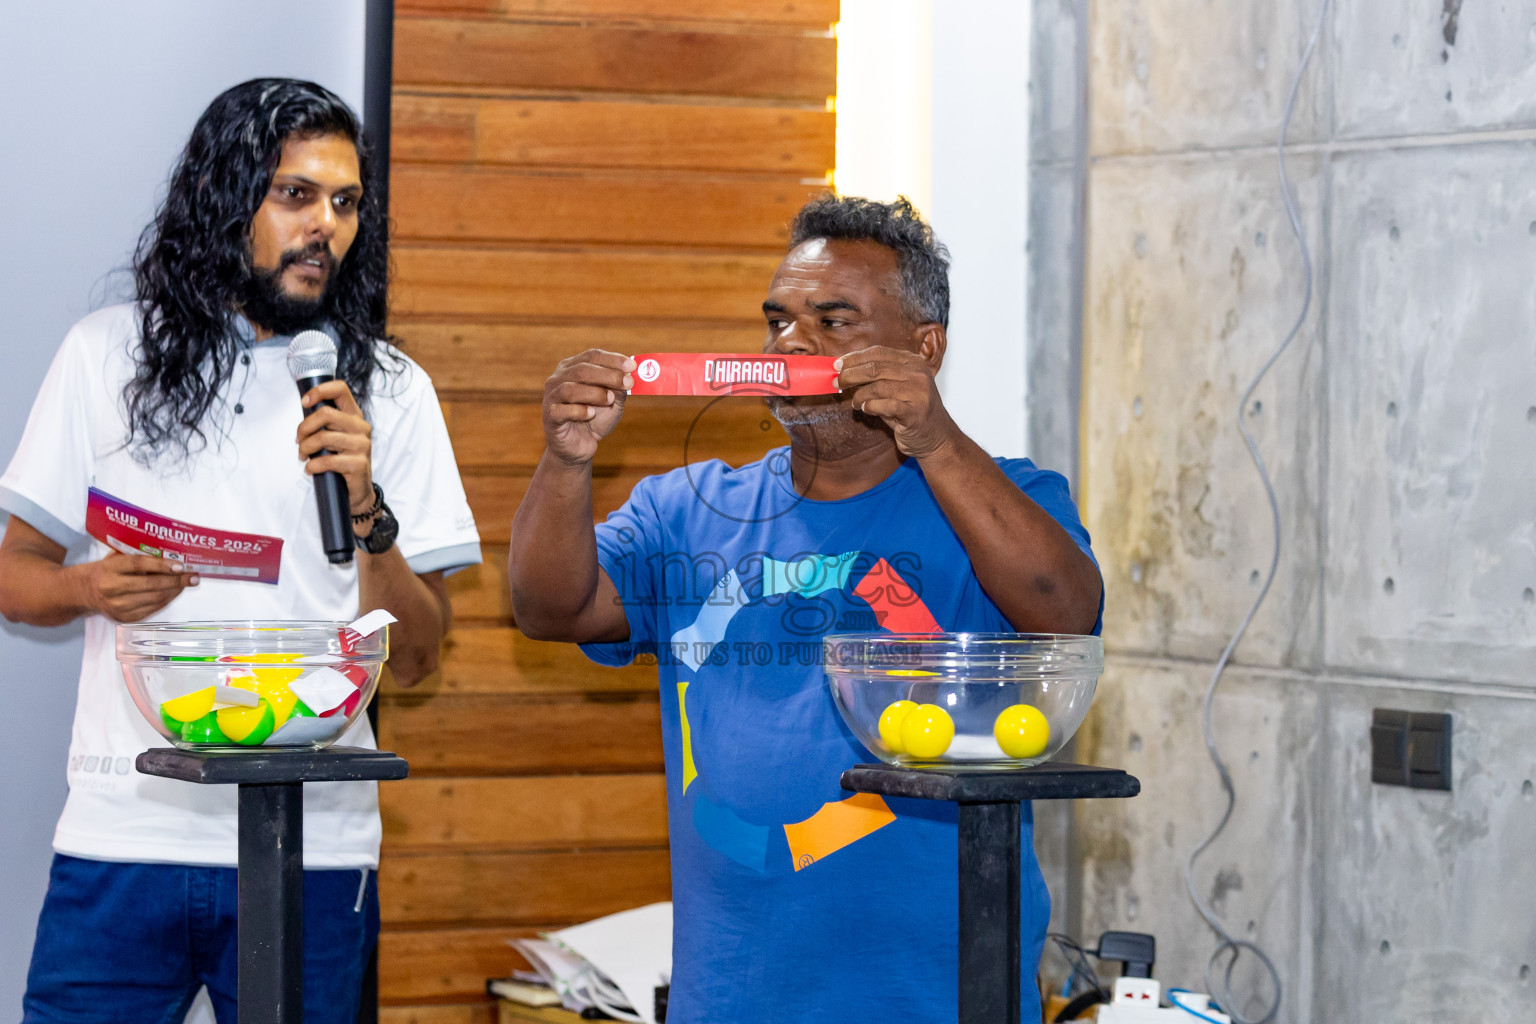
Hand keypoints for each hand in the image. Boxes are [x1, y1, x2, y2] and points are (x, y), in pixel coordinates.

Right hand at [79, 552, 197, 622]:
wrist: (85, 591)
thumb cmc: (108, 570)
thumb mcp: (116, 557)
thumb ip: (137, 555)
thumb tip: (171, 553)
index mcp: (110, 568)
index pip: (139, 565)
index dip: (161, 565)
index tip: (181, 566)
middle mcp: (112, 588)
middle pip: (151, 585)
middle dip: (176, 581)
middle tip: (194, 577)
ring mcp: (117, 606)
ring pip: (154, 599)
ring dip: (175, 591)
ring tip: (187, 583)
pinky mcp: (124, 618)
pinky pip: (152, 609)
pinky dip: (166, 600)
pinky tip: (174, 592)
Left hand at [296, 379, 374, 529]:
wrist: (357, 492)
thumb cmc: (341, 461)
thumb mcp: (334, 437)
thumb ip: (324, 422)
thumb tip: (305, 408)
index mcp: (354, 416)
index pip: (340, 390)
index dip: (319, 391)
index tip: (304, 402)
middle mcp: (361, 428)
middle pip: (326, 413)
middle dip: (304, 427)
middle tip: (299, 441)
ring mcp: (362, 446)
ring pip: (323, 437)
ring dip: (305, 448)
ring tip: (303, 457)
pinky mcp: (358, 464)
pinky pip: (327, 460)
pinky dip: (312, 466)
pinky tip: (311, 469)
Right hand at [542, 350, 634, 465]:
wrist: (579, 446)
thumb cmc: (595, 419)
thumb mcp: (612, 402)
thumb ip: (619, 388)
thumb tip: (629, 375)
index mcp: (573, 368)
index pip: (592, 355)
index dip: (612, 359)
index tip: (632, 365)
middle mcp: (558, 378)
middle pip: (582, 370)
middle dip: (608, 375)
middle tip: (627, 382)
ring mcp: (552, 397)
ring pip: (570, 389)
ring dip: (594, 393)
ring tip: (610, 400)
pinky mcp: (550, 417)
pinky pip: (561, 411)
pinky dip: (578, 411)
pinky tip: (591, 414)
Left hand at [834, 346, 959, 457]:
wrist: (936, 437)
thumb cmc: (910, 411)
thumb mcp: (897, 387)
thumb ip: (877, 377)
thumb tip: (844, 370)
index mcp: (913, 362)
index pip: (878, 352)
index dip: (854, 358)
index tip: (836, 364)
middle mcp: (918, 373)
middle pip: (875, 368)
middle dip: (850, 375)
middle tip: (836, 382)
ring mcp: (918, 392)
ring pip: (877, 387)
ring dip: (859, 395)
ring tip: (855, 403)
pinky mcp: (914, 412)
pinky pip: (883, 405)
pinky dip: (870, 407)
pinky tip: (866, 409)